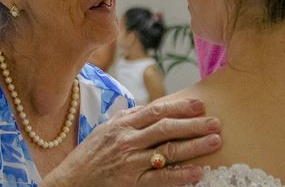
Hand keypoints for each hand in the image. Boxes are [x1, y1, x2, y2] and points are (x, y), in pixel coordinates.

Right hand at [42, 98, 221, 186]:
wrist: (68, 184)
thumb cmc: (88, 157)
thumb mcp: (105, 131)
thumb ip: (128, 119)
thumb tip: (151, 109)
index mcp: (122, 125)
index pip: (156, 111)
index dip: (180, 107)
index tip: (199, 105)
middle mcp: (127, 141)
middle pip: (166, 128)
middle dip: (193, 124)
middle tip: (216, 122)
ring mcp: (130, 163)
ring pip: (167, 152)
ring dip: (194, 146)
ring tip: (214, 141)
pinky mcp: (131, 185)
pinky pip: (160, 179)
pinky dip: (180, 175)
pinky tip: (197, 172)